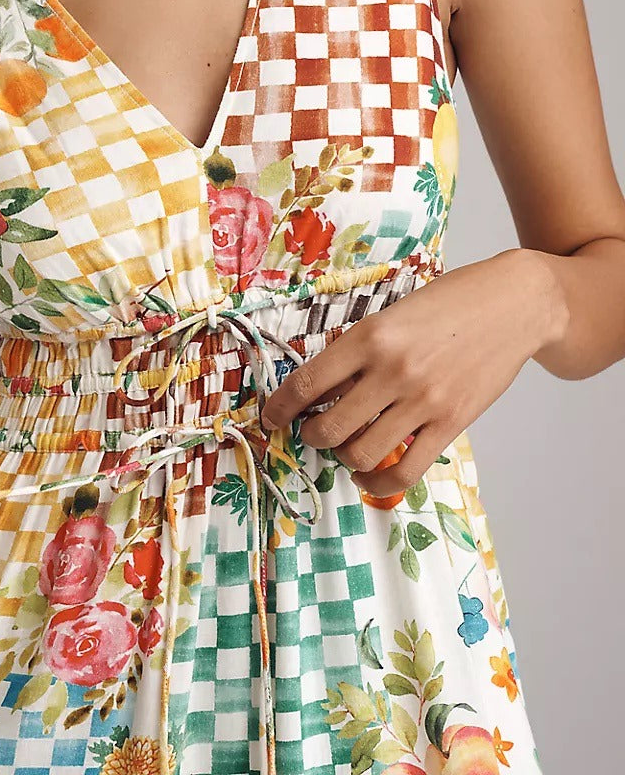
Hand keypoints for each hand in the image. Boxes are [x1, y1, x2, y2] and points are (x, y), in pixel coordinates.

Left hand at [259, 250, 554, 497]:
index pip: (308, 382)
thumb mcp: (395, 311)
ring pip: (361, 453)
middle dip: (311, 436)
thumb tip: (323, 385)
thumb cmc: (451, 302)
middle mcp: (392, 370)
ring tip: (344, 447)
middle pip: (330, 427)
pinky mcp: (451, 423)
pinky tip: (368, 477)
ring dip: (343, 457)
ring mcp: (423, 401)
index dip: (281, 406)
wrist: (513, 305)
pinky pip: (404, 470)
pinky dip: (378, 483)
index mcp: (370, 336)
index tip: (272, 417)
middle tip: (312, 432)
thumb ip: (362, 347)